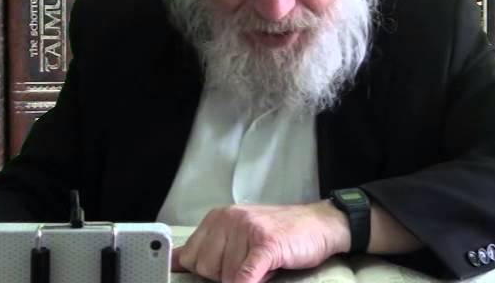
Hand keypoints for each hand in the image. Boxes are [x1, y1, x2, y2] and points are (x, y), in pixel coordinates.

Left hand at [173, 200, 349, 282]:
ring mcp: (247, 230)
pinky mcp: (266, 244)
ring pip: (227, 277)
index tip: (220, 273)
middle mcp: (229, 219)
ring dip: (245, 279)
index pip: (190, 257)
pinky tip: (258, 279)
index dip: (206, 272)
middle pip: (206, 269)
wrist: (320, 224)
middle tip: (248, 267)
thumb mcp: (237, 235)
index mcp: (218, 217)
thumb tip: (174, 262)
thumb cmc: (279, 233)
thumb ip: (208, 247)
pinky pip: (245, 277)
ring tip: (262, 265)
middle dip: (225, 277)